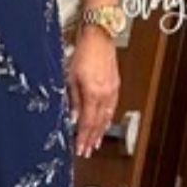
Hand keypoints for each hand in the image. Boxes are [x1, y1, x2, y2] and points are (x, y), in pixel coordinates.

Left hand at [66, 26, 119, 158]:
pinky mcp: (115, 84)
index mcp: (94, 93)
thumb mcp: (71, 77)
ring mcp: (112, 90)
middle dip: (92, 138)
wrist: (99, 36)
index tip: (80, 149)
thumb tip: (73, 117)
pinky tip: (105, 122)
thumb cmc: (84, 52)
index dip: (84, 138)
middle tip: (87, 151)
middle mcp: (106, 94)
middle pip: (99, 123)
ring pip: (107, 117)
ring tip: (95, 142)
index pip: (88, 123)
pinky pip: (112, 107)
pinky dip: (107, 118)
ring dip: (101, 131)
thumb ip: (73, 100)